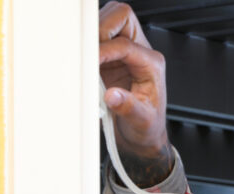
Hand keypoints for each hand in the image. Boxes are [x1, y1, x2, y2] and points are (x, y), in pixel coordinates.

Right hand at [99, 1, 173, 185]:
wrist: (143, 136)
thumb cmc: (147, 126)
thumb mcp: (142, 121)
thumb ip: (128, 107)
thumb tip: (112, 95)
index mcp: (152, 63)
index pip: (125, 44)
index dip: (105, 50)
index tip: (89, 62)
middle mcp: (139, 52)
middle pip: (121, 17)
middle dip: (100, 28)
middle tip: (86, 51)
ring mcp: (123, 52)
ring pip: (107, 21)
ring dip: (92, 34)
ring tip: (83, 55)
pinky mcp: (108, 57)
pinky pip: (95, 37)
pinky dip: (85, 43)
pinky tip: (81, 60)